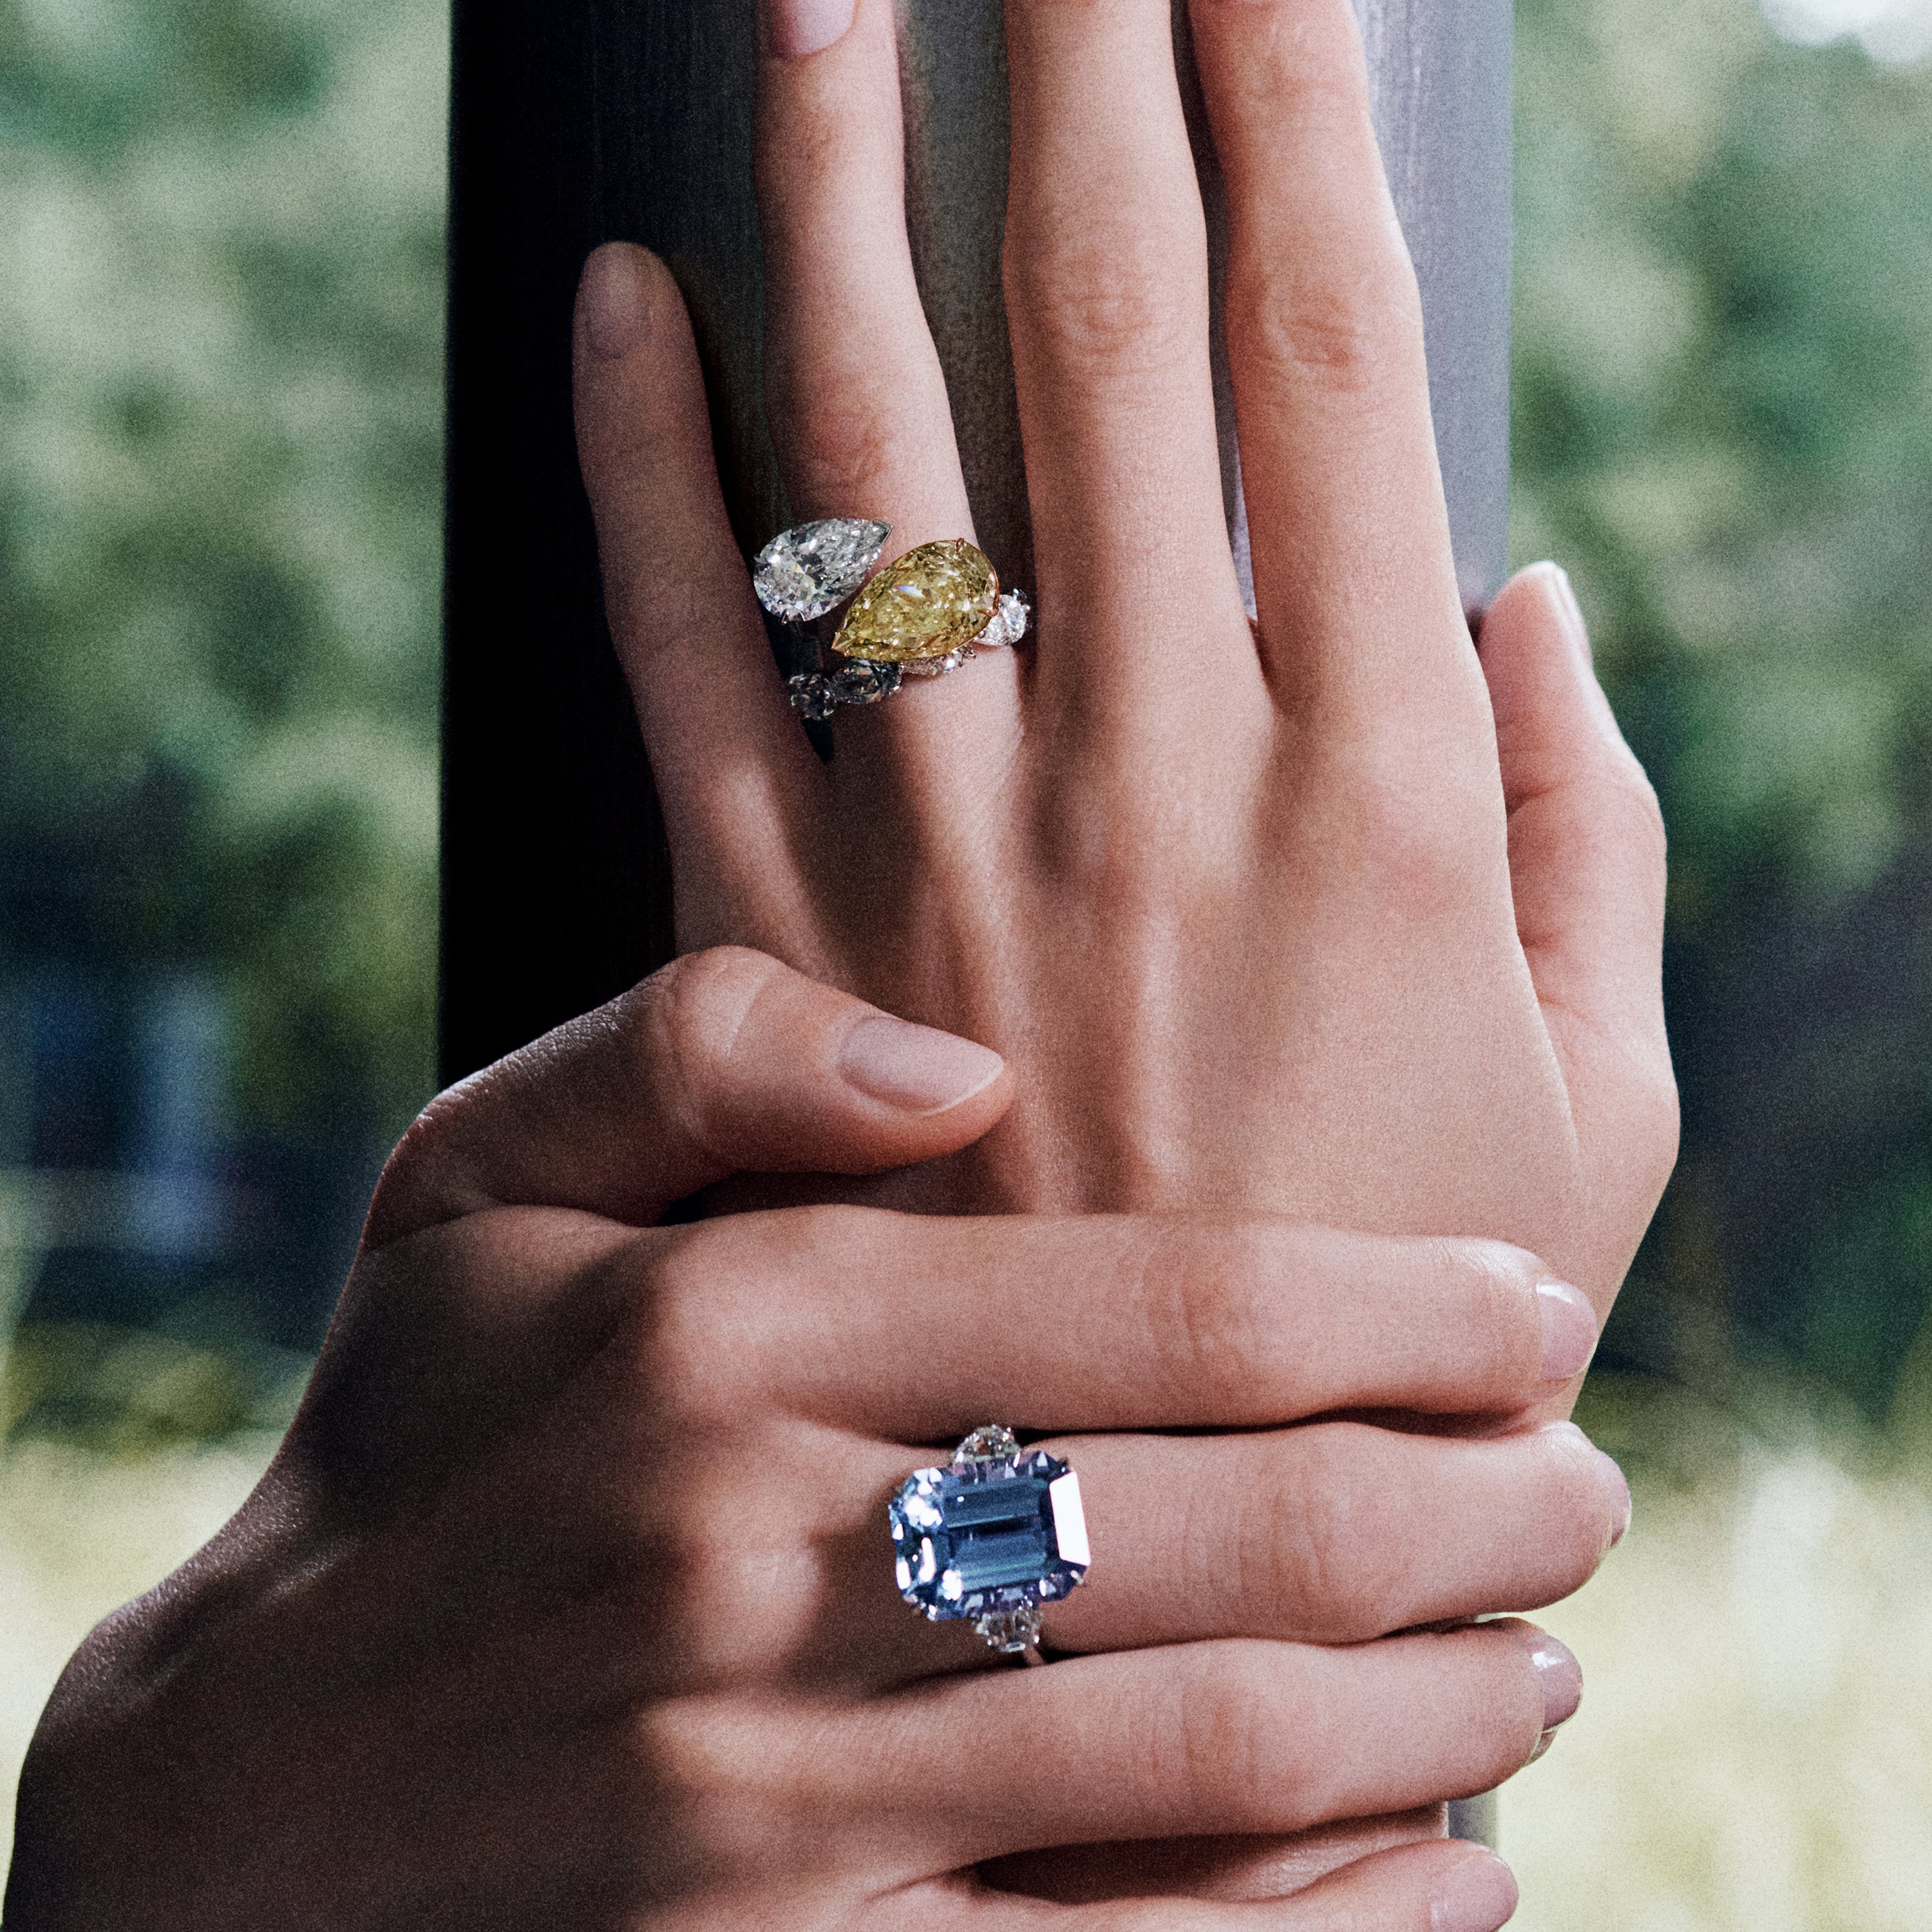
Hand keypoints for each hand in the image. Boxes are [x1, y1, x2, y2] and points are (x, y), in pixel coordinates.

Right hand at [5, 950, 1617, 1931]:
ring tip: (1544, 1665)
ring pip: (1219, 1757)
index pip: (1171, 1304)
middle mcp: (757, 1562)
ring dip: (1440, 1715)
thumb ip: (697, 1047)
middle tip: (1585, 1491)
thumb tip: (964, 1052)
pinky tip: (1444, 1873)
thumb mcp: (474, 1180)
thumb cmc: (413, 1447)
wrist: (242, 1807)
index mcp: (726, 1328)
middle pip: (1237, 1537)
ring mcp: (770, 1807)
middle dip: (1472, 1516)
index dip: (1401, 1313)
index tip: (1533, 1318)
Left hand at [571, 0, 1674, 1311]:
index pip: (1329, 364)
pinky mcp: (769, 956)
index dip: (1297, 120)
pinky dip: (644, 473)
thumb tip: (1521, 586)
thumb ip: (1581, 833)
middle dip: (1078, 69)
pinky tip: (621, 301)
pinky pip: (683, 663)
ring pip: (874, 449)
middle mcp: (1147, 779)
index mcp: (1369, 794)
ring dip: (837, 192)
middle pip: (1102, 338)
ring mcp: (936, 860)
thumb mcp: (1590, 1102)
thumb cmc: (1409, 1326)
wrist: (1168, 1549)